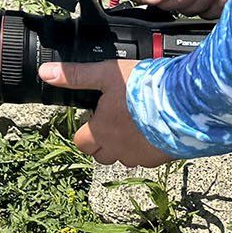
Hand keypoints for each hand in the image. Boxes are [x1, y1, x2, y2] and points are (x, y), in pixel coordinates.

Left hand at [36, 57, 175, 167]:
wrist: (185, 102)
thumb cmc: (144, 88)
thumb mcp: (105, 74)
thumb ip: (75, 75)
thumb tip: (45, 73)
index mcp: (101, 131)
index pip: (81, 143)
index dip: (84, 131)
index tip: (94, 119)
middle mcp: (118, 149)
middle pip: (101, 155)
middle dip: (102, 143)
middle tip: (113, 123)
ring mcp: (141, 156)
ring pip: (125, 159)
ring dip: (125, 147)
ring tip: (134, 125)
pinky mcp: (162, 158)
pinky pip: (148, 159)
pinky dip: (148, 149)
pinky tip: (154, 131)